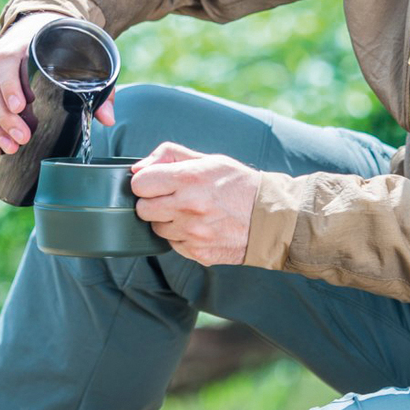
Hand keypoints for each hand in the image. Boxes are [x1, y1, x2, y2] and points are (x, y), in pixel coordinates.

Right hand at [0, 12, 115, 159]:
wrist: (40, 29)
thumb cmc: (62, 47)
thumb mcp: (81, 57)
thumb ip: (95, 87)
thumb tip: (107, 119)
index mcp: (21, 44)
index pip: (6, 61)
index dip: (10, 84)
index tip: (20, 107)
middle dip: (4, 117)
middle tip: (22, 138)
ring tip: (10, 148)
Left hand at [130, 142, 259, 266]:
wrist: (272, 218)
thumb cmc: (239, 185)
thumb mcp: (209, 160)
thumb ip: (170, 156)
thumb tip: (138, 168)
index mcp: (190, 179)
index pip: (140, 184)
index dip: (146, 182)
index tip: (157, 182)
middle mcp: (189, 207)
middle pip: (142, 209)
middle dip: (152, 202)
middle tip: (171, 198)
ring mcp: (193, 233)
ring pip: (156, 229)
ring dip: (167, 221)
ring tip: (190, 213)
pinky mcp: (198, 252)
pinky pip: (173, 244)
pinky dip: (181, 237)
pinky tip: (200, 227)